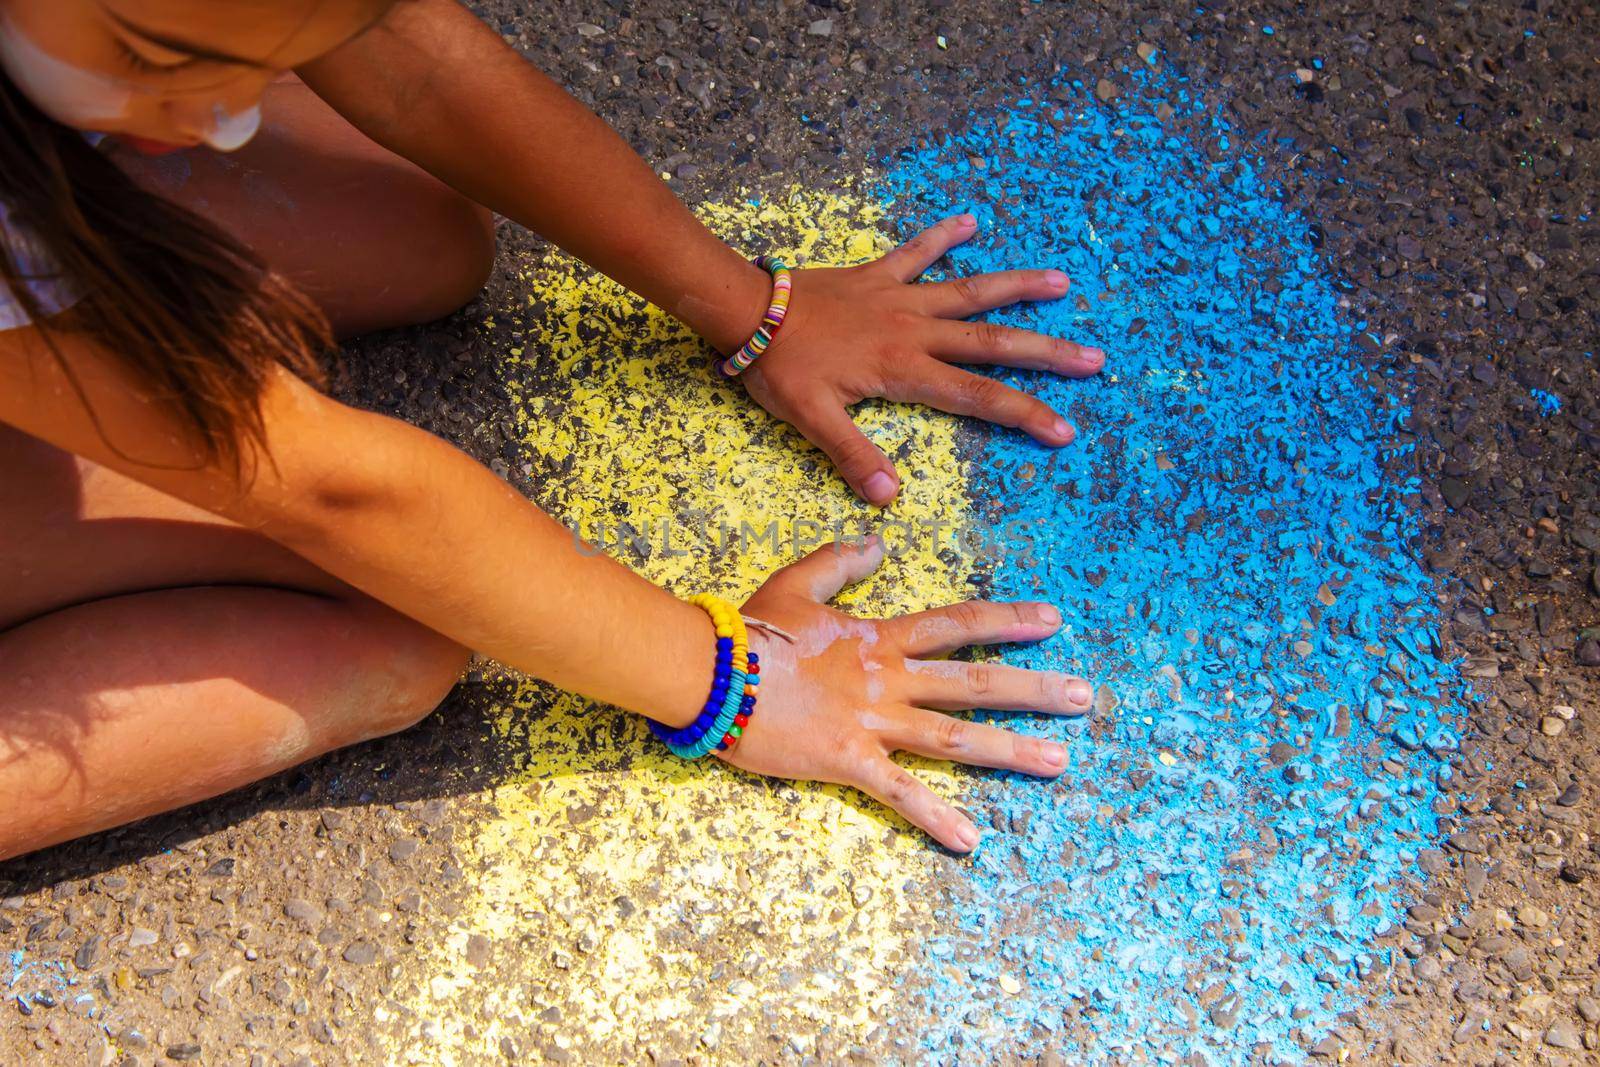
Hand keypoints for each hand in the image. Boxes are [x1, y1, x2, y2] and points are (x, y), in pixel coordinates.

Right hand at [721, 538, 1091, 851]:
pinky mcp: (848, 761)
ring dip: (1010, 750)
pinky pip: (899, 793)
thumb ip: (841, 562)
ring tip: (1058, 762)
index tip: (1052, 620)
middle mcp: (889, 680)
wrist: (710, 671)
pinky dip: (935, 817)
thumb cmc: (748, 630)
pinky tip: (970, 840)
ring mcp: (873, 722)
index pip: (957, 624)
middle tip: (1084, 699)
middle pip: (974, 682)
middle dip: (1033, 689)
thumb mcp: (796, 583)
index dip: (1006, 620)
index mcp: (879, 639)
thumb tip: (878, 542)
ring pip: (954, 737)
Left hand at [739, 213, 1105, 505]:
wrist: (746, 309)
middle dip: (1046, 352)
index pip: (976, 397)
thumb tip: (889, 496)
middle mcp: (913, 329)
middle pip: (992, 342)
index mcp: (903, 369)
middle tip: (1093, 357)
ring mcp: (898, 297)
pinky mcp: (876, 275)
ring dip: (1016, 286)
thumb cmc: (778, 368)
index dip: (1023, 414)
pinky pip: (916, 252)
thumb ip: (853, 455)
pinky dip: (943, 235)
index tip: (1063, 430)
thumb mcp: (810, 421)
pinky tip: (970, 220)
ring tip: (1062, 281)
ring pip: (969, 290)